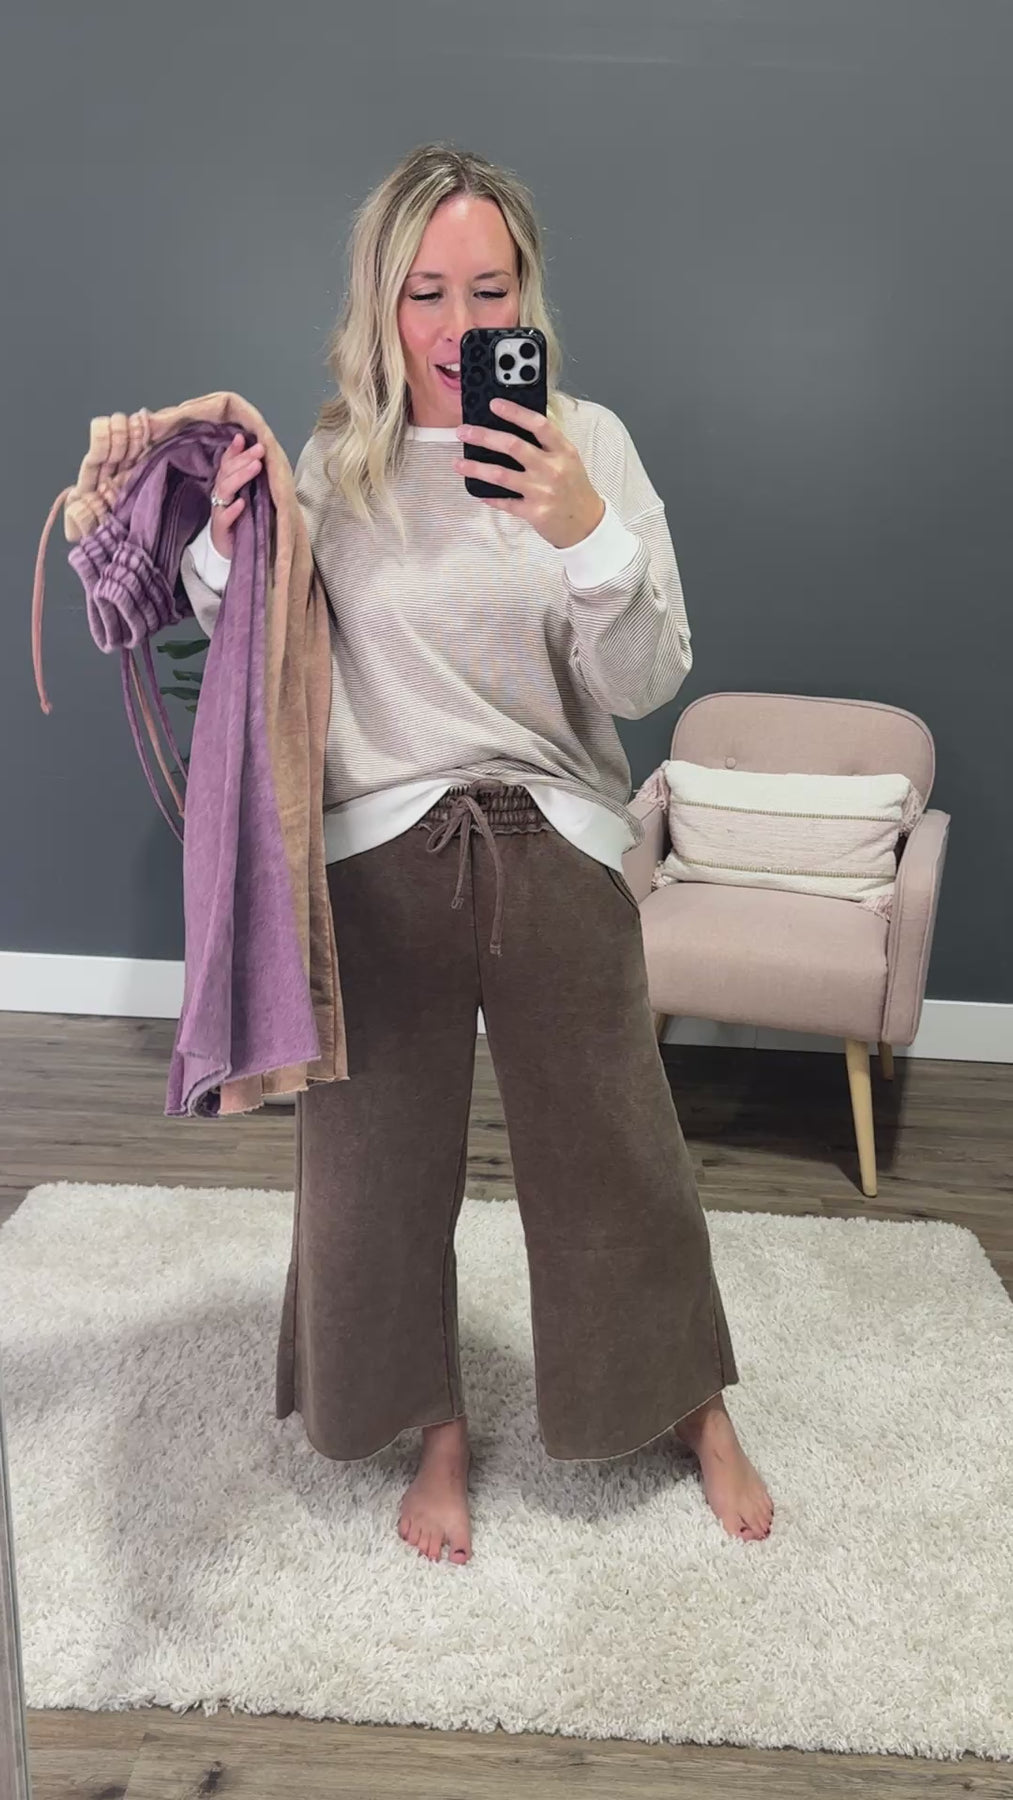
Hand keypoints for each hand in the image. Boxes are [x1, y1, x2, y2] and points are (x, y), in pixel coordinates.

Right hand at [209, 432, 264, 557]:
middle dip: (243, 458)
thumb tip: (261, 458)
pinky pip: (224, 517)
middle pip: (228, 472)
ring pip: (225, 489)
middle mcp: (221, 494)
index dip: (234, 450)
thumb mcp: (247, 497)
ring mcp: (219, 510)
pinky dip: (233, 510)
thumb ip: (250, 480)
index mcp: (226, 485)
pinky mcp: (221, 529)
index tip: (243, 437)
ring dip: (241, 477)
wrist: (227, 551)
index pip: (227, 463)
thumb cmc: (240, 521)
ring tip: (256, 467)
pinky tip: (242, 504)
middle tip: (260, 449)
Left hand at [452, 396, 605, 549]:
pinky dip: (489, 496)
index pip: (538, 424)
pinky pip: (505, 502)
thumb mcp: (568, 460)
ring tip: (458, 463)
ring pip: (501, 475)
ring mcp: (542, 491)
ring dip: (476, 468)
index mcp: (563, 450)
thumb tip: (512, 429)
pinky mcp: (534, 512)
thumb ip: (546, 445)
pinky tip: (477, 491)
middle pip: (513, 446)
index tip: (494, 404)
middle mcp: (552, 468)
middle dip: (484, 436)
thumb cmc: (574, 488)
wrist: (587, 524)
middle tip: (464, 431)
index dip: (515, 412)